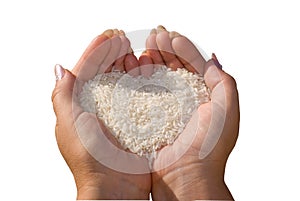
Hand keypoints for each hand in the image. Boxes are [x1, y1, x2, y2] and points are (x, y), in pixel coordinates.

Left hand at [51, 29, 150, 199]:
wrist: (115, 187)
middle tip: (122, 40)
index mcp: (81, 106)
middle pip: (107, 73)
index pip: (87, 72)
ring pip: (125, 81)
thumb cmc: (89, 159)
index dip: (96, 52)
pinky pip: (141, 96)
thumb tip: (59, 69)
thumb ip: (62, 96)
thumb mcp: (69, 124)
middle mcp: (100, 108)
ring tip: (134, 52)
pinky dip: (144, 81)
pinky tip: (147, 71)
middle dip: (113, 54)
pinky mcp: (137, 121)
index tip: (107, 37)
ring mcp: (120, 114)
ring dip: (129, 65)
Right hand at [144, 26, 238, 199]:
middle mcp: (185, 101)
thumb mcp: (227, 108)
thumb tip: (211, 59)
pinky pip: (143, 92)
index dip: (183, 49)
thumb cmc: (209, 145)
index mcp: (204, 97)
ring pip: (157, 77)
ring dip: (151, 61)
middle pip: (174, 68)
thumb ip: (223, 81)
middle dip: (165, 50)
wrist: (186, 177)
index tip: (171, 37)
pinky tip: (135, 67)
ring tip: (144, 49)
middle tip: (154, 37)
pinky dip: (139, 78)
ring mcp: (166, 109)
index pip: (193, 65)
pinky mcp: (150, 118)